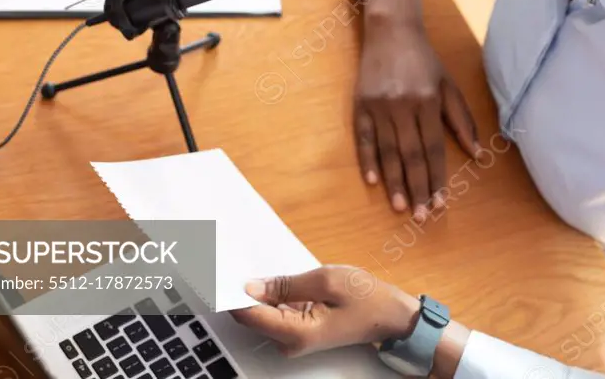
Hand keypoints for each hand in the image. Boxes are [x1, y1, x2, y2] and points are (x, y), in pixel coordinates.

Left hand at [230, 266, 419, 357]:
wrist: (391, 315)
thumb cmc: (366, 298)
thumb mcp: (326, 281)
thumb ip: (285, 285)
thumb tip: (250, 287)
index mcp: (294, 334)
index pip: (247, 315)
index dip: (227, 293)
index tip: (213, 273)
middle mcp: (289, 343)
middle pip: (251, 316)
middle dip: (240, 289)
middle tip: (225, 260)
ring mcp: (294, 339)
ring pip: (263, 312)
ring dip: (256, 291)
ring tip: (247, 265)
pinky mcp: (300, 331)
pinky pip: (276, 312)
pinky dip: (271, 295)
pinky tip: (272, 279)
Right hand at [354, 5, 479, 220]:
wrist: (391, 31)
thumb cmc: (425, 61)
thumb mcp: (450, 86)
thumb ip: (463, 121)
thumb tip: (479, 156)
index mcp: (429, 102)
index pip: (434, 148)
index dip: (438, 178)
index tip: (442, 204)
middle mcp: (404, 106)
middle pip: (411, 155)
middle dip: (417, 188)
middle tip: (422, 217)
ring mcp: (379, 106)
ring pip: (388, 151)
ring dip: (394, 182)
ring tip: (400, 207)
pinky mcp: (360, 104)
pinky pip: (363, 138)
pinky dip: (367, 160)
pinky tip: (373, 181)